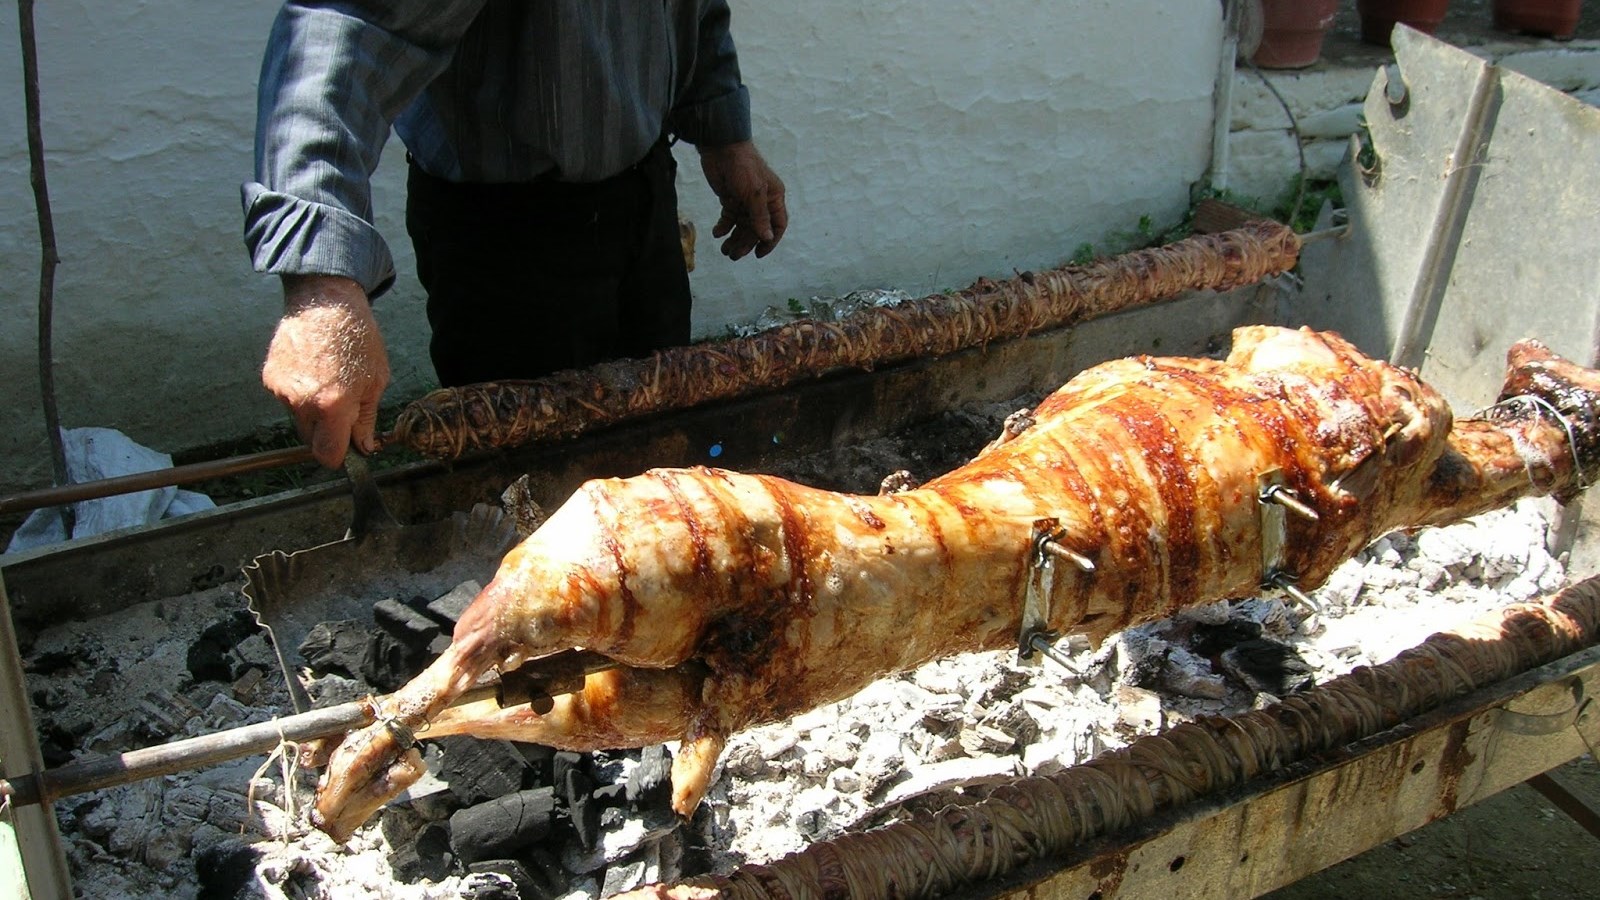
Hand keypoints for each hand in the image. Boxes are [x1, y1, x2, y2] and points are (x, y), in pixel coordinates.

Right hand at [261, 275, 389, 467]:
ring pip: (298, 419)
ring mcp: (282, 390)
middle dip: (327, 433)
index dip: (339, 455)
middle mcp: (302, 401)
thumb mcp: (375, 380)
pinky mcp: (270, 378)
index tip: (347, 448)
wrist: (325, 302)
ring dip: (312, 411)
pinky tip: (312, 370)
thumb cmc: (357, 338)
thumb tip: (363, 447)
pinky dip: (299, 393)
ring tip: (327, 380)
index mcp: (332, 405)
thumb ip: (366, 419)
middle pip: (311, 440)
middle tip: (342, 408)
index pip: (327, 455)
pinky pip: (286, 400)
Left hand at [697, 140, 787, 260]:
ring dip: (734, 239)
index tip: (758, 254)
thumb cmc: (744, 166)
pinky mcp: (730, 198)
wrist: (721, 148)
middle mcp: (761, 202)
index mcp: (774, 198)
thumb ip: (760, 216)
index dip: (770, 241)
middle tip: (733, 255)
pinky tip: (717, 233)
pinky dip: (723, 227)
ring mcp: (745, 201)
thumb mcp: (754, 193)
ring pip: (742, 226)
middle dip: (746, 243)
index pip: (777, 225)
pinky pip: (728, 218)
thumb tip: (767, 237)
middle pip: (756, 229)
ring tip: (724, 250)